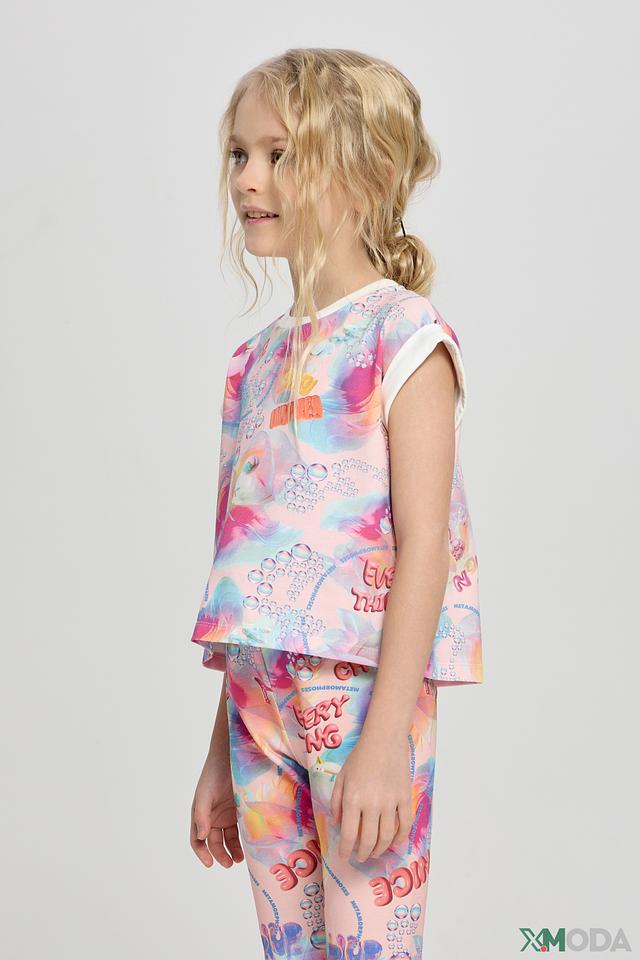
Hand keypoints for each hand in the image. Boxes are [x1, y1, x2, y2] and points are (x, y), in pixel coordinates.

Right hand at [190, 750, 243, 868]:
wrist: (230, 757)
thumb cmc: (214, 774)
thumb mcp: (205, 795)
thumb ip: (202, 816)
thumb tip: (200, 837)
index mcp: (200, 816)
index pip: (198, 841)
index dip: (202, 853)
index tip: (210, 864)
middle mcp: (212, 818)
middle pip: (214, 843)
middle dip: (220, 855)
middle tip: (229, 863)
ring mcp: (226, 815)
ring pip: (228, 840)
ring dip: (232, 851)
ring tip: (239, 859)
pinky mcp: (240, 812)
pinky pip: (240, 830)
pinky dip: (242, 840)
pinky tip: (248, 847)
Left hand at [330, 734, 411, 862]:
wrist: (383, 740)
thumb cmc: (359, 757)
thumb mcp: (341, 777)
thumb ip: (336, 802)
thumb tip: (338, 824)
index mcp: (353, 799)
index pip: (349, 835)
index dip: (346, 850)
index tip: (344, 857)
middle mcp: (372, 804)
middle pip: (368, 840)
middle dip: (362, 853)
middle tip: (360, 857)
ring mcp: (391, 802)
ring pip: (387, 836)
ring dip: (380, 849)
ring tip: (374, 852)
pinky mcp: (405, 798)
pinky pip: (405, 824)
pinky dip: (400, 838)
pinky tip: (394, 843)